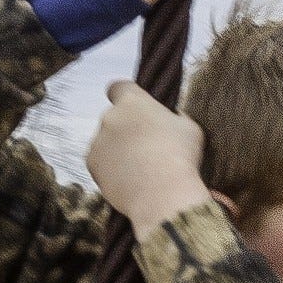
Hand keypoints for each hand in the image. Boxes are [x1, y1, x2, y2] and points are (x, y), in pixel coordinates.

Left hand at [87, 81, 212, 236]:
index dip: (126, 96)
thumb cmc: (181, 158)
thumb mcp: (190, 128)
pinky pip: (101, 162)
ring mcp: (98, 140)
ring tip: (141, 169)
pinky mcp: (92, 164)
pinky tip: (131, 180)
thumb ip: (175, 117)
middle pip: (115, 118)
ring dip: (119, 150)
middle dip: (127, 129)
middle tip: (148, 147)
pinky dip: (112, 169)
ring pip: (107, 141)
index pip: (119, 87)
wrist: (164, 195)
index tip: (135, 108)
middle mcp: (110, 116)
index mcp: (133, 102)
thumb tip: (171, 118)